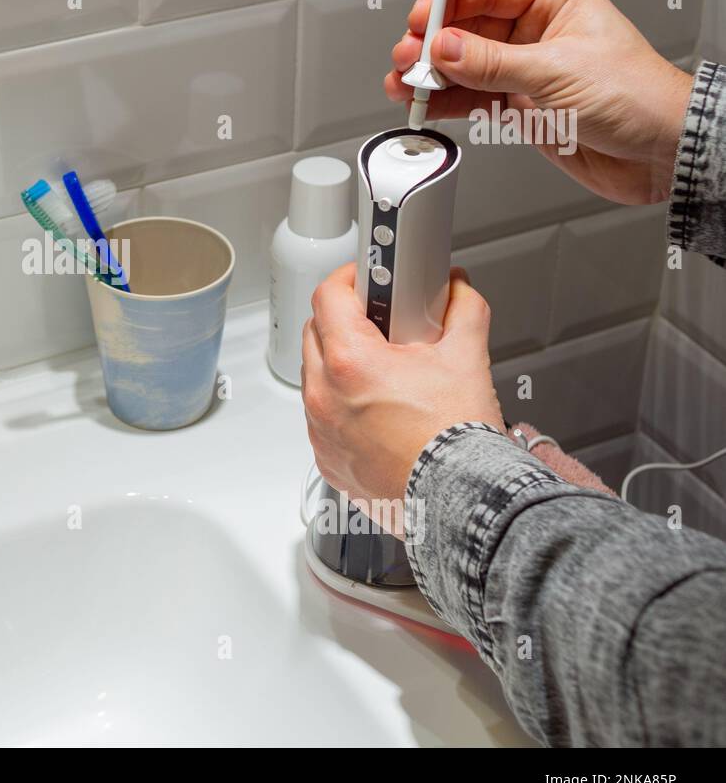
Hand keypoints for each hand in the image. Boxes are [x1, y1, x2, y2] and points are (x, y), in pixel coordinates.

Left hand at [301, 264, 503, 532]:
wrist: (461, 503)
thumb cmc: (458, 441)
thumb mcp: (467, 358)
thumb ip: (463, 311)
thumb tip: (458, 291)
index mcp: (349, 363)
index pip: (327, 297)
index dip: (348, 279)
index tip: (365, 280)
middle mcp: (324, 397)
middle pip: (315, 334)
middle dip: (343, 321)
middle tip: (380, 325)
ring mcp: (321, 431)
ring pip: (315, 378)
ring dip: (339, 366)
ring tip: (382, 372)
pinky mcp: (326, 460)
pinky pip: (321, 420)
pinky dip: (340, 408)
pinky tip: (376, 411)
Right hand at [384, 0, 693, 204]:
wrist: (659, 152)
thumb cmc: (637, 97)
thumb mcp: (557, 71)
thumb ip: (493, 63)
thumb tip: (445, 49)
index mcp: (555, 1)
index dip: (449, 2)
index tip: (420, 19)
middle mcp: (536, 32)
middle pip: (466, 27)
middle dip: (432, 43)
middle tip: (409, 58)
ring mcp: (524, 69)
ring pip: (462, 65)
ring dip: (431, 75)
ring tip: (407, 84)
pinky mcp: (518, 104)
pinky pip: (469, 97)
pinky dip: (444, 101)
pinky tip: (424, 103)